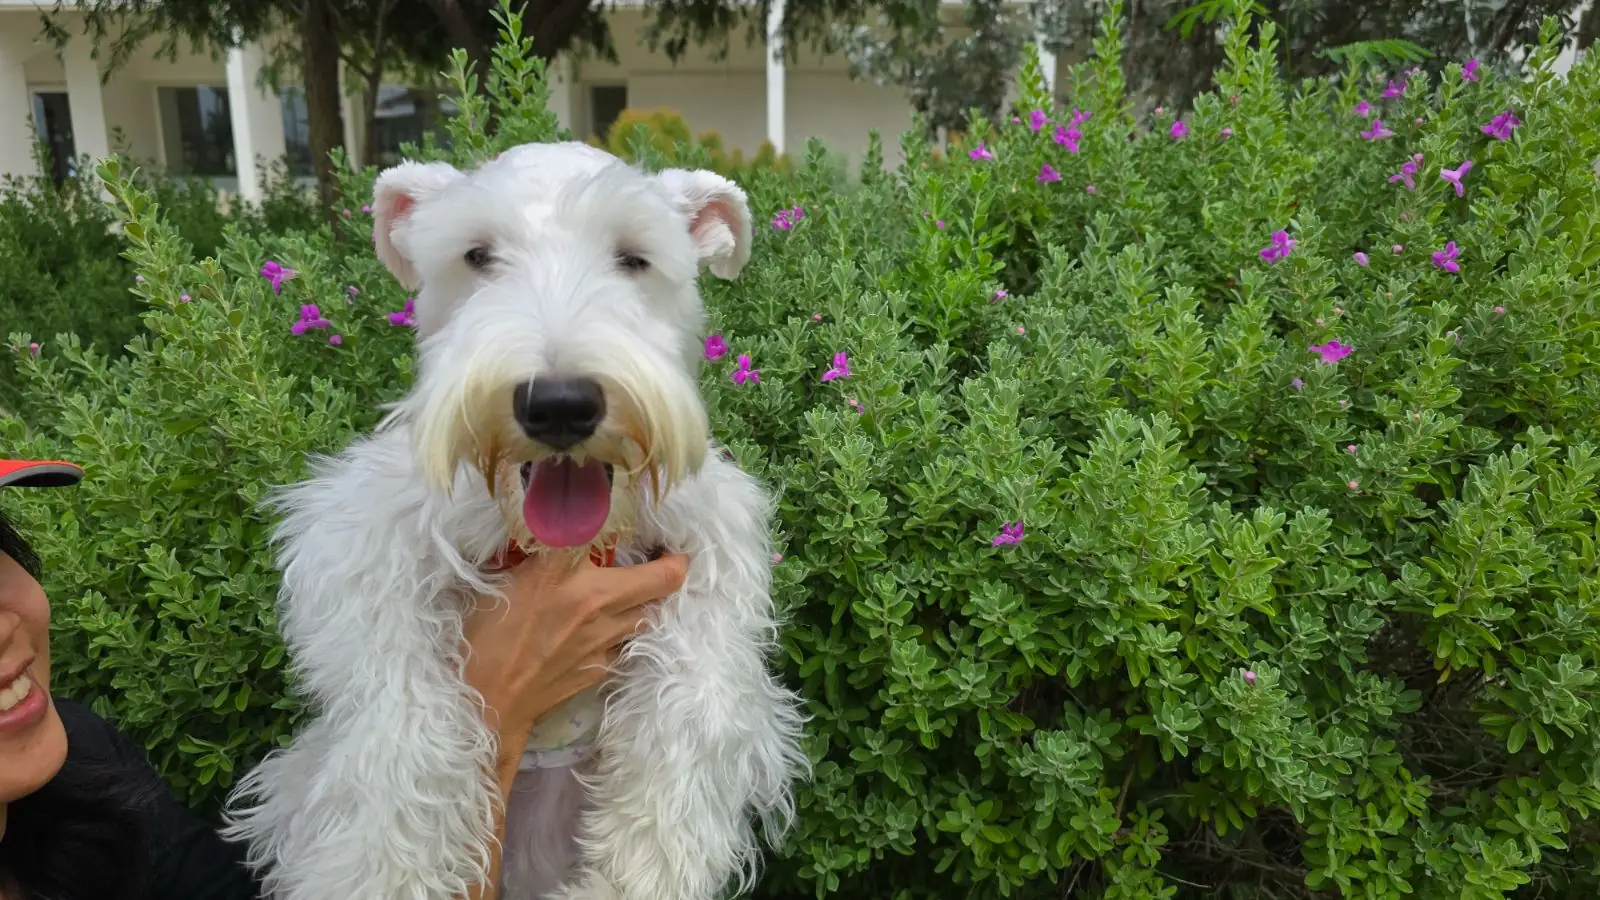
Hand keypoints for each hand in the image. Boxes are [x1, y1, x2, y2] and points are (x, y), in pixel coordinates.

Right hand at [461, 549, 689, 756]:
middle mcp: (595, 600)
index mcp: (565, 567)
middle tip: (665, 559)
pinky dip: (623, 632)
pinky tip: (605, 629)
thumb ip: (544, 552)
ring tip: (637, 592)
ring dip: (648, 601)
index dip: (642, 532)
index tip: (654, 533)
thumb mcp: (504, 576)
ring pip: (650, 613)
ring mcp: (604, 638)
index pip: (615, 530)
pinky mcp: (601, 668)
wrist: (483, 698)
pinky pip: (626, 643)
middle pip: (664, 580)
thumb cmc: (482, 632)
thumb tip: (565, 530)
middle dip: (672, 567)